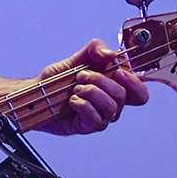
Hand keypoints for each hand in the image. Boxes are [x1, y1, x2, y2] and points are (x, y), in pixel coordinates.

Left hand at [34, 39, 148, 135]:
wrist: (37, 93)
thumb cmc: (57, 80)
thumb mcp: (76, 59)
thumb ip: (94, 50)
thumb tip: (110, 53)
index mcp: (113, 87)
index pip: (139, 93)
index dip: (134, 83)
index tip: (118, 71)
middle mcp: (110, 104)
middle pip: (122, 96)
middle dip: (100, 81)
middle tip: (81, 76)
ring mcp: (100, 117)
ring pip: (110, 107)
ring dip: (90, 93)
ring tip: (75, 89)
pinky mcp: (87, 127)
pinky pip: (95, 118)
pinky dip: (82, 105)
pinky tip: (72, 101)